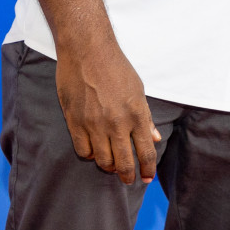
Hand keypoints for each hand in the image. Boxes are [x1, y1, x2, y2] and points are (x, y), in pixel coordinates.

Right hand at [54, 36, 160, 184]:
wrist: (87, 51)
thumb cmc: (116, 67)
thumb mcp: (138, 90)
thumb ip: (145, 117)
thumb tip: (154, 138)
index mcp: (136, 114)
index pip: (146, 152)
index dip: (148, 169)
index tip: (148, 178)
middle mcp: (116, 123)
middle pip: (123, 163)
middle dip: (128, 175)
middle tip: (128, 179)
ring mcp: (94, 124)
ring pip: (102, 160)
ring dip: (108, 166)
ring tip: (111, 164)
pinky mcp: (75, 122)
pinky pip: (83, 151)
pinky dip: (90, 155)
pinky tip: (94, 151)